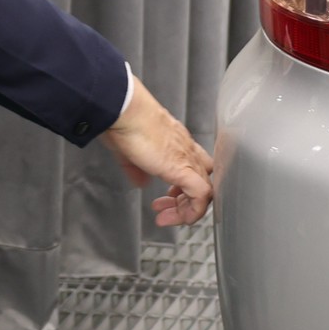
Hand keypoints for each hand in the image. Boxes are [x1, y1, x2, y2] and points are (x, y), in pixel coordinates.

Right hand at [99, 76, 214, 226]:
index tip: (167, 196)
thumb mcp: (129, 151)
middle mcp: (187, 149)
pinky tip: (180, 218)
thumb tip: (141, 182)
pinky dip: (194, 211)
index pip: (195, 166)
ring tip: (167, 217)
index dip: (183, 186)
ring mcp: (187, 158)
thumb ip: (137, 169)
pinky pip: (200, 195)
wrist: (125, 111)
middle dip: (183, 202)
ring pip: (205, 191)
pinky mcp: (183, 168)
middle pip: (202, 181)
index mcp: (176, 142)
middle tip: (165, 211)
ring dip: (186, 209)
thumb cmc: (123, 122)